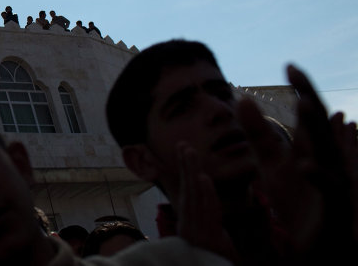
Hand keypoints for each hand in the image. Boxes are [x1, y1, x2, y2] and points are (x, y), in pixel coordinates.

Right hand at [175, 143, 239, 263]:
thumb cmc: (214, 262)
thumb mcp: (211, 241)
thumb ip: (206, 221)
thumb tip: (205, 197)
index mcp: (191, 228)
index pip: (188, 195)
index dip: (186, 173)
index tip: (185, 152)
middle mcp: (190, 229)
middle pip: (188, 193)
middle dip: (185, 167)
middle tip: (182, 144)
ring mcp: (198, 235)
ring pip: (194, 199)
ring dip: (192, 173)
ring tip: (189, 152)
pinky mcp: (207, 241)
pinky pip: (207, 213)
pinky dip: (205, 195)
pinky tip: (203, 179)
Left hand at [240, 65, 357, 261]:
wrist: (315, 246)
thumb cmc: (298, 201)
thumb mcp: (272, 163)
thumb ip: (258, 133)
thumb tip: (242, 97)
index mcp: (312, 148)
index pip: (308, 114)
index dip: (301, 90)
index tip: (288, 65)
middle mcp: (327, 160)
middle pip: (319, 125)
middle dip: (309, 97)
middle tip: (295, 70)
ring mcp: (335, 182)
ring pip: (330, 152)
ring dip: (319, 128)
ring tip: (305, 102)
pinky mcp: (335, 207)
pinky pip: (330, 190)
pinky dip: (318, 176)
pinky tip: (305, 165)